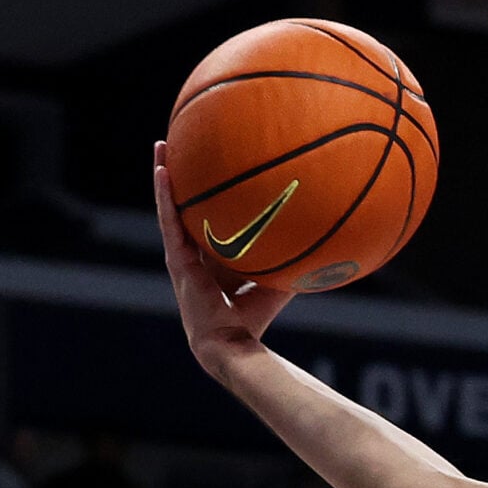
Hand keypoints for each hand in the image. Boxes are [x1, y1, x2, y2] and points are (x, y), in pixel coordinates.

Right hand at [154, 140, 293, 377]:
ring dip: (165, 176)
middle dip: (182, 177)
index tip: (210, 170)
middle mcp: (193, 253)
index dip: (205, 198)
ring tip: (162, 145)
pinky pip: (169, 221)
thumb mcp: (276, 283)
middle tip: (180, 146)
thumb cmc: (254, 320)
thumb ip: (292, 262)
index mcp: (211, 257)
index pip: (206, 221)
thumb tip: (324, 244)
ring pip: (170, 208)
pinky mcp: (177, 261)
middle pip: (185, 207)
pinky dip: (165, 196)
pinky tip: (163, 170)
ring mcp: (182, 256)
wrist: (230, 342)